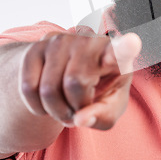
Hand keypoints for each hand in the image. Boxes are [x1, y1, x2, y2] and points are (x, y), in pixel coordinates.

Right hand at [19, 31, 140, 129]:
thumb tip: (80, 119)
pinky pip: (28, 88)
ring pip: (49, 89)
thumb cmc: (100, 92)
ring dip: (55, 110)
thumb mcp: (110, 108)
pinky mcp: (36, 47)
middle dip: (74, 107)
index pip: (121, 50)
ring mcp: (61, 40)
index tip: (132, 42)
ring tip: (66, 106)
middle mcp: (89, 40)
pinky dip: (36, 107)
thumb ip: (102, 116)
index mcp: (116, 55)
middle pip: (75, 82)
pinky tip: (48, 101)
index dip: (125, 47)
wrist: (70, 77)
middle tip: (80, 109)